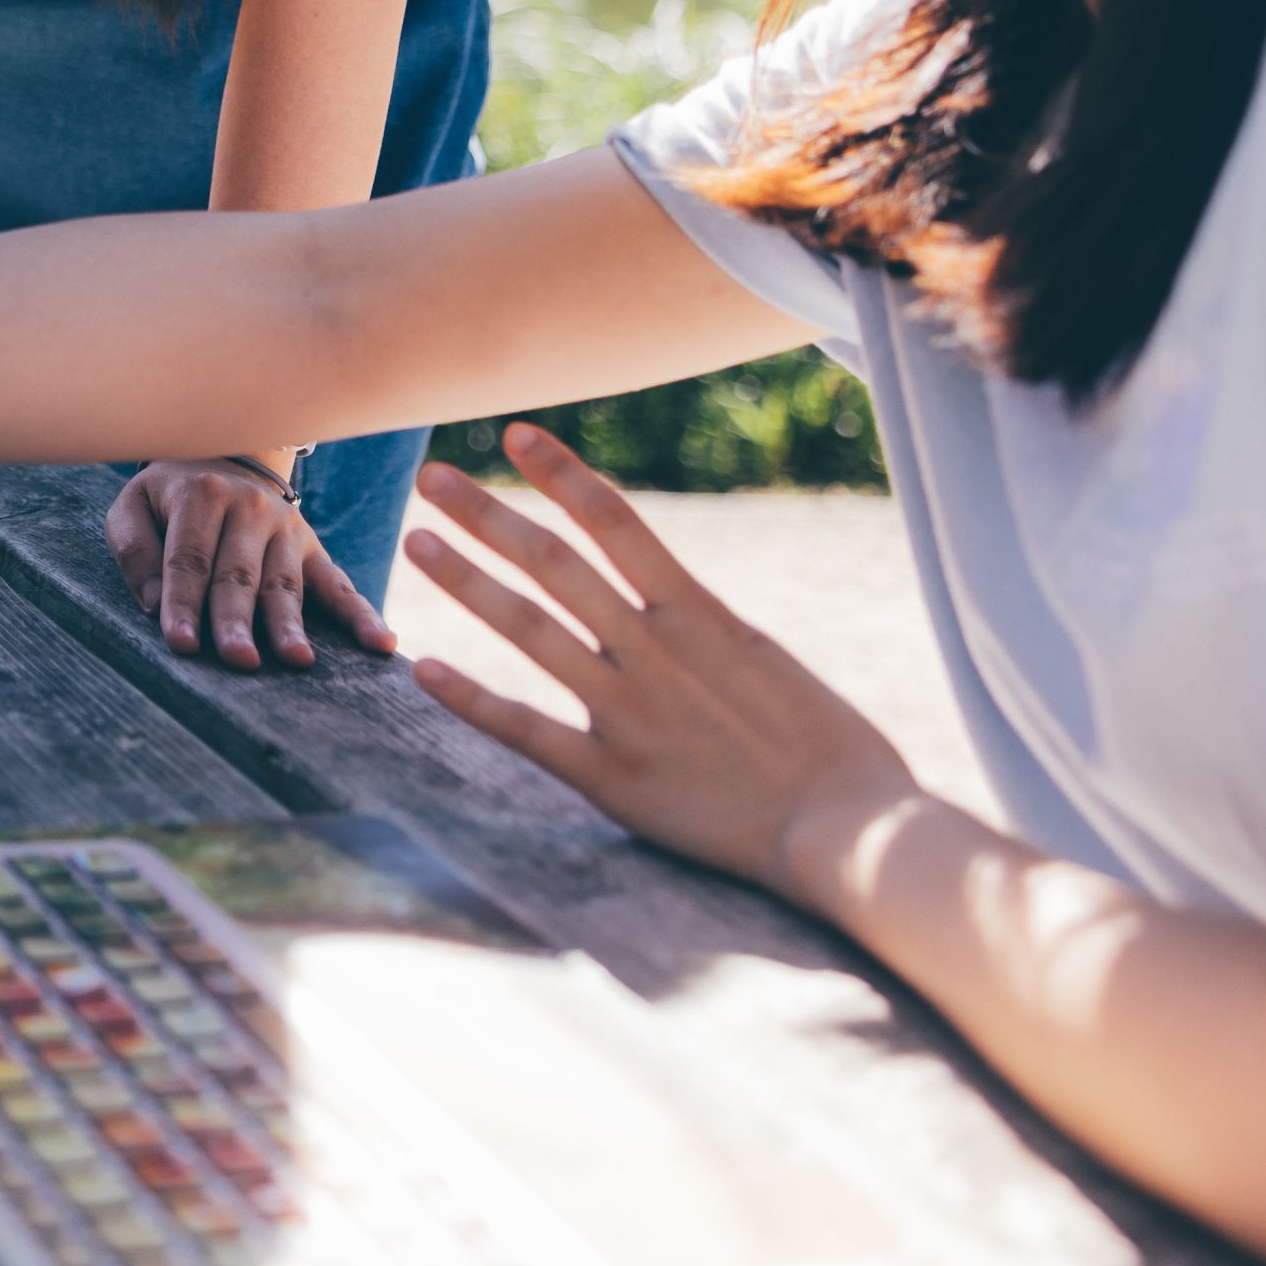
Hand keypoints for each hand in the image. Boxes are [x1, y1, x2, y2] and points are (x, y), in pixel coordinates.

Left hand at [106, 459, 396, 673]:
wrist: (221, 454)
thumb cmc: (166, 498)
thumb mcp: (133, 507)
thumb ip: (136, 551)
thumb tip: (154, 604)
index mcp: (201, 495)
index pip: (189, 558)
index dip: (182, 603)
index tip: (181, 644)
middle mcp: (249, 508)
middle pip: (239, 575)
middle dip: (237, 620)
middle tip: (238, 660)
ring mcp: (288, 529)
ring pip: (285, 584)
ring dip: (290, 624)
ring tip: (296, 660)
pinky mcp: (314, 549)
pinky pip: (339, 586)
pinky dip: (362, 616)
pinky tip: (381, 644)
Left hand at [403, 421, 915, 900]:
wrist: (850, 831)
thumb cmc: (834, 755)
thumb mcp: (770, 665)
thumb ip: (710, 633)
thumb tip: (679, 607)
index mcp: (699, 615)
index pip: (615, 521)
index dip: (562, 474)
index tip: (515, 434)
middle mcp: (654, 650)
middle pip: (553, 564)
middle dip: (487, 515)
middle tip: (430, 476)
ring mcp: (629, 711)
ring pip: (530, 628)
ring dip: (467, 582)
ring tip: (415, 543)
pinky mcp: (614, 777)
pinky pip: (528, 729)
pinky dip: (472, 698)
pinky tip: (424, 670)